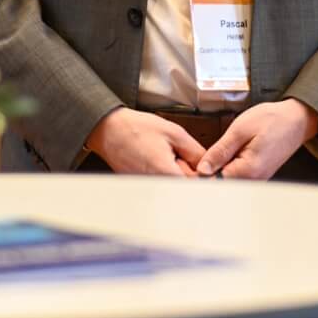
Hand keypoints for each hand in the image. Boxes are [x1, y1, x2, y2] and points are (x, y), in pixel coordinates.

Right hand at [84, 108, 204, 176]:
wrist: (109, 129)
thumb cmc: (136, 129)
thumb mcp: (174, 133)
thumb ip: (195, 151)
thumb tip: (208, 165)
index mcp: (166, 174)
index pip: (196, 187)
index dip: (203, 177)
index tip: (203, 168)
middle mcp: (155, 186)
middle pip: (183, 188)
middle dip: (188, 174)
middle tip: (179, 157)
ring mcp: (146, 188)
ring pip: (171, 186)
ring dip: (174, 174)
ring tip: (164, 157)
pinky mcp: (140, 187)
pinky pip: (159, 184)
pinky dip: (162, 174)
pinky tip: (155, 160)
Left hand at [196, 100, 317, 179]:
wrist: (297, 119)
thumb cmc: (272, 120)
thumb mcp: (240, 129)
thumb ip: (220, 151)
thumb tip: (202, 169)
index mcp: (248, 171)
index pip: (214, 181)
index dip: (202, 171)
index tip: (196, 161)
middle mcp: (254, 180)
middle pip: (222, 183)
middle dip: (211, 169)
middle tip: (213, 150)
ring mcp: (257, 179)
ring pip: (230, 179)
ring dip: (221, 166)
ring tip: (225, 148)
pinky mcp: (259, 174)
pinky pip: (239, 175)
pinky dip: (231, 165)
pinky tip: (232, 151)